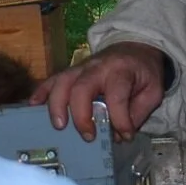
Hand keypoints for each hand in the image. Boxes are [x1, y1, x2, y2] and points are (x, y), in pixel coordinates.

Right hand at [29, 41, 166, 142]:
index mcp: (121, 71)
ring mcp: (80, 68)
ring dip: (57, 105)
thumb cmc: (142, 72)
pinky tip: (33, 106)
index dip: (120, 120)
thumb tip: (119, 135)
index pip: (116, 97)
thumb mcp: (152, 91)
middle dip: (82, 115)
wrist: (134, 48)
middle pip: (82, 88)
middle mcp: (97, 68)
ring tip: (59, 126)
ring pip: (62, 83)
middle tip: (88, 136)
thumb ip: (138, 113)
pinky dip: (40, 92)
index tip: (125, 136)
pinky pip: (51, 80)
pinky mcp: (70, 72)